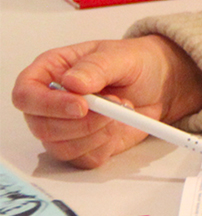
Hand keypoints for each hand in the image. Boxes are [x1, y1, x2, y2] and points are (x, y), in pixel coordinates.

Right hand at [11, 36, 201, 167]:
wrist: (161, 84)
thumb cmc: (136, 63)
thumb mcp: (121, 56)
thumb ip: (96, 67)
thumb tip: (72, 83)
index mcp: (50, 72)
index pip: (25, 94)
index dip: (48, 105)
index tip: (82, 106)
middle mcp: (50, 102)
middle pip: (42, 127)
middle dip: (83, 123)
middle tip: (117, 106)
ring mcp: (64, 128)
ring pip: (62, 147)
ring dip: (98, 134)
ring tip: (122, 111)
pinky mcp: (83, 147)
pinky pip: (84, 159)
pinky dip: (106, 146)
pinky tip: (119, 127)